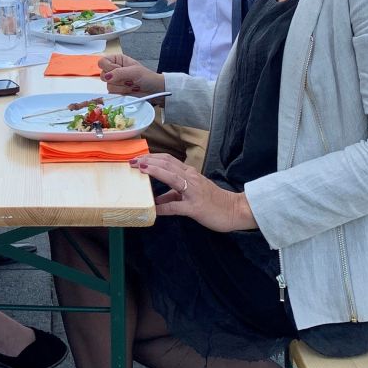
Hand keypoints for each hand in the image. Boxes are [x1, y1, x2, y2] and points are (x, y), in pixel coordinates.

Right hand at [98, 54, 161, 96]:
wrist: (154, 90)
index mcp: (117, 60)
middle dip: (116, 79)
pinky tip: (130, 90)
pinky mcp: (117, 91)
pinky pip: (112, 94)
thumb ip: (119, 72)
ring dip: (121, 87)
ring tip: (132, 85)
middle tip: (128, 79)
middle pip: (103, 75)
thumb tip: (107, 77)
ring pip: (108, 85)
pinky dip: (122, 93)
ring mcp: (115, 81)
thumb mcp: (134, 72)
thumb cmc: (147, 77)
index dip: (108, 67)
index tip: (118, 70)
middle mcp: (114, 70)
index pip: (102, 62)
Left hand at [130, 154, 256, 232]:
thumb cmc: (213, 201)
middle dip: (148, 161)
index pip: (167, 160)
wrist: (234, 210)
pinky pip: (176, 207)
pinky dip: (163, 207)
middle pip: (167, 164)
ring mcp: (193, 192)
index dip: (151, 157)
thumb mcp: (191, 194)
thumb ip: (173, 195)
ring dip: (155, 172)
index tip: (136, 158)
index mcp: (189, 174)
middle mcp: (191, 178)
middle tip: (132, 161)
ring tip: (140, 169)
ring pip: (172, 177)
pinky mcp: (195, 207)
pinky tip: (153, 209)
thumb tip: (156, 200)